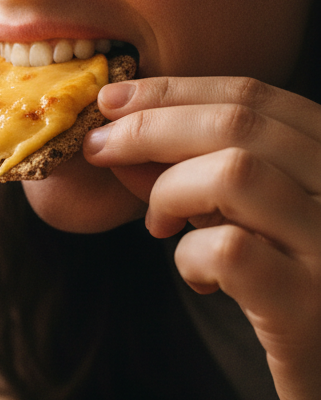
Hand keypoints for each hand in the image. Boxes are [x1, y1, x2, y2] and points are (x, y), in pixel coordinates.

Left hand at [84, 76, 320, 399]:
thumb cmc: (298, 294)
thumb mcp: (254, 222)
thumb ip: (198, 178)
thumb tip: (118, 138)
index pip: (255, 95)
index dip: (173, 91)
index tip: (111, 99)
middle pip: (239, 124)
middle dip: (149, 127)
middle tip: (99, 148)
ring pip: (235, 174)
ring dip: (170, 190)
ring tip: (160, 223)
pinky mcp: (311, 308)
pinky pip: (230, 252)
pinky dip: (190, 256)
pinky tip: (200, 277)